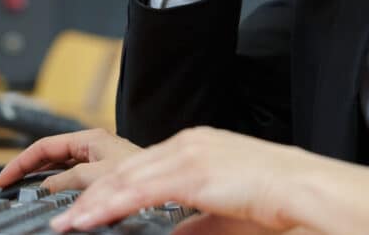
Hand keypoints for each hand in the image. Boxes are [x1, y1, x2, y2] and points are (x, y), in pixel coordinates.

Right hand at [0, 128, 141, 192]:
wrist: (167, 181)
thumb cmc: (142, 172)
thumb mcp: (95, 175)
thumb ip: (66, 179)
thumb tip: (43, 187)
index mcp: (90, 139)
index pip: (44, 146)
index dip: (21, 162)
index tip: (4, 179)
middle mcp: (93, 148)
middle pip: (51, 158)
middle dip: (29, 171)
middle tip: (9, 188)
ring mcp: (100, 162)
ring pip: (62, 171)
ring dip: (43, 182)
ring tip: (25, 195)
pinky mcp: (107, 177)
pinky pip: (74, 181)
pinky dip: (60, 190)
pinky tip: (54, 201)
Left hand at [49, 127, 321, 232]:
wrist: (305, 188)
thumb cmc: (277, 201)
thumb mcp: (225, 210)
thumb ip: (194, 220)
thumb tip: (172, 233)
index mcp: (197, 145)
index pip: (141, 165)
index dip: (110, 187)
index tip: (87, 206)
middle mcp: (189, 143)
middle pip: (125, 168)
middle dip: (90, 194)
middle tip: (62, 216)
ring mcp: (189, 154)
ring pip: (125, 179)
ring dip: (90, 204)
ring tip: (66, 224)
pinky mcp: (192, 173)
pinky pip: (139, 192)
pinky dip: (108, 207)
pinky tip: (88, 220)